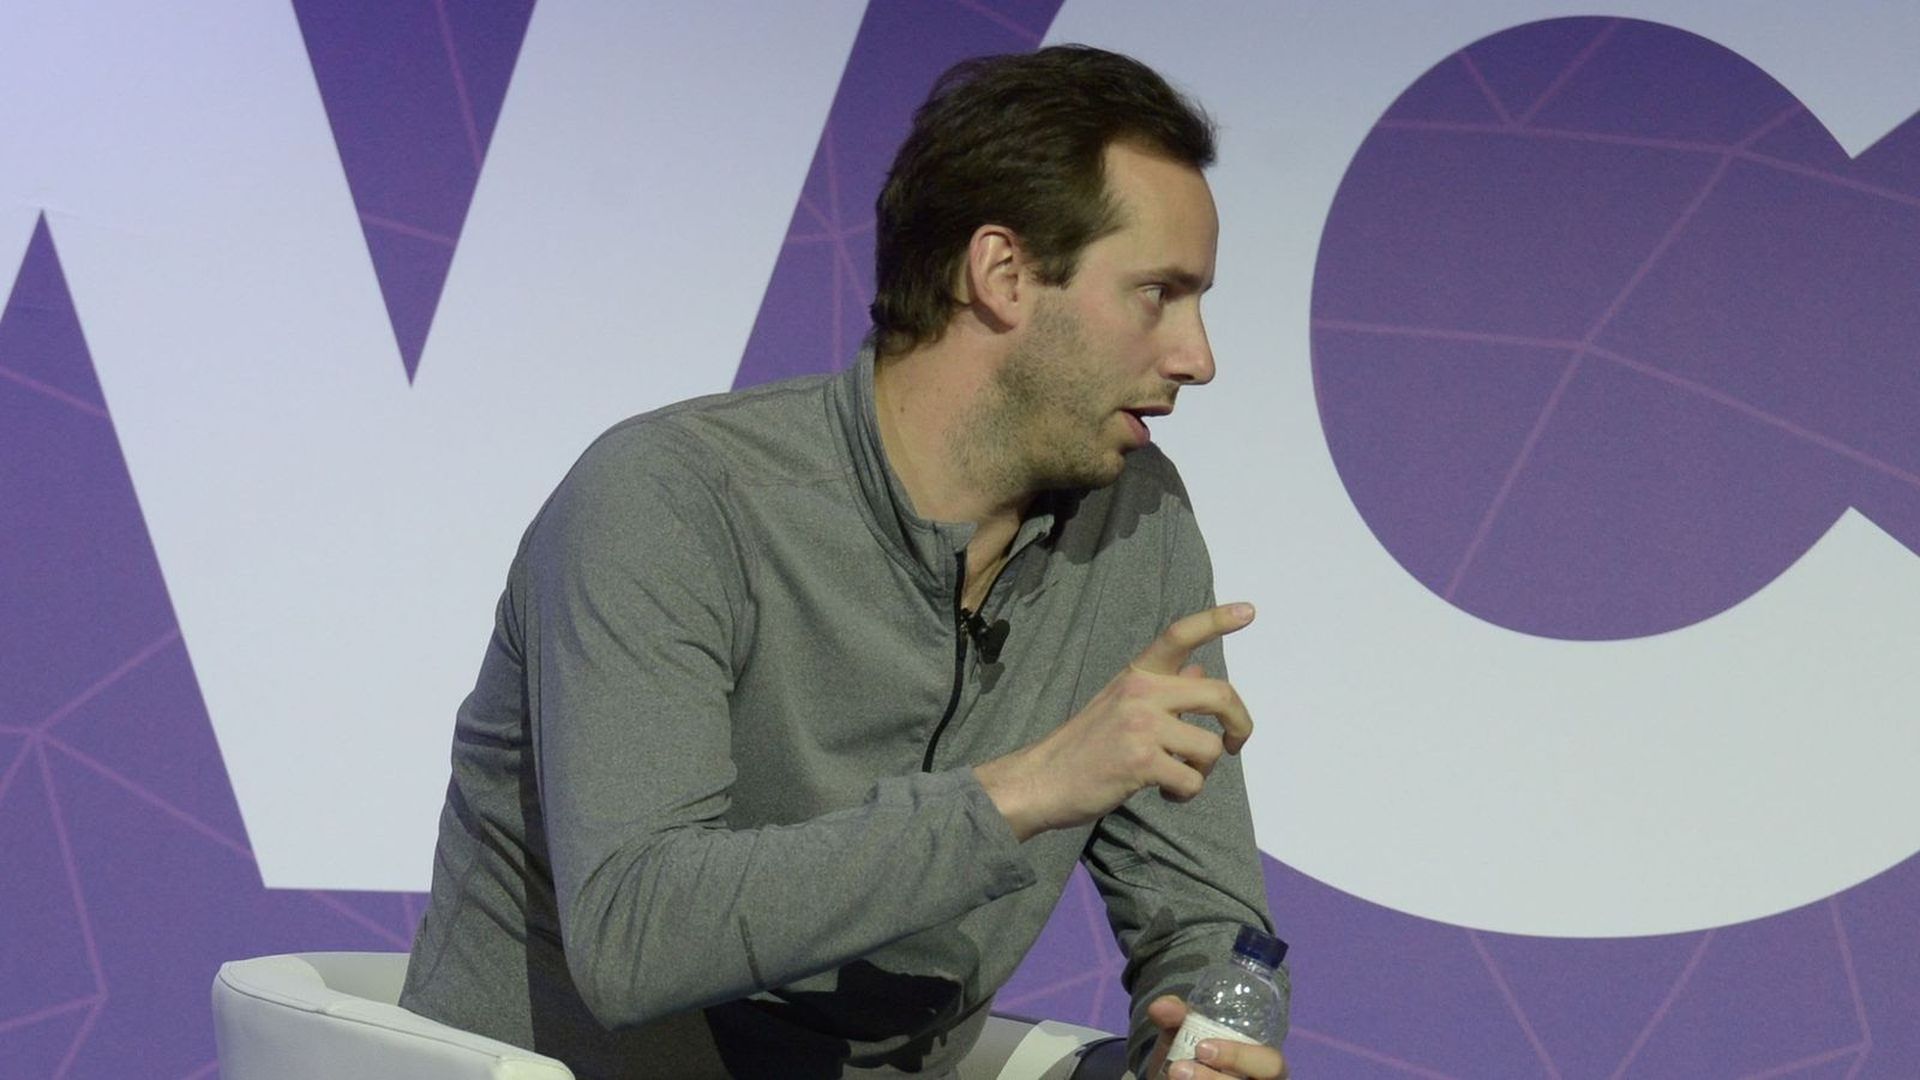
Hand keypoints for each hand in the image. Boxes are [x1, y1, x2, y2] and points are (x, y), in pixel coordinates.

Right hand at [974, 603, 1254, 840]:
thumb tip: (1200, 672)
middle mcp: (1141, 691)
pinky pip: (1192, 780)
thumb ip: (1163, 690)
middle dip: (1241, 723)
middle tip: (1234, 744)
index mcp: (1137, 674)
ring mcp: (1140, 725)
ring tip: (1176, 777)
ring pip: (1209, 747)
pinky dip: (1185, 794)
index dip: (1217, 620)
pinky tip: (1164, 793)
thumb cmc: (1084, 746)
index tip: (1249, 611)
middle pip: (1220, 693)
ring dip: (1202, 770)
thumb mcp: (1121, 705)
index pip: (1180, 635)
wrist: (1041, 779)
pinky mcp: (1140, 761)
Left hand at [1143, 995, 1288, 1079]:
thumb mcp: (1187, 1035)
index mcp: (1263, 1065)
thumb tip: (1161, 1006)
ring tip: (1171, 1076)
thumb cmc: (1192, 1056)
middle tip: (1178, 1069)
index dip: (1241, 1057)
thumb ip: (1178, 1017)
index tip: (1201, 1048)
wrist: (1175, 1078)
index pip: (1271, 1063)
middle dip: (1213, 1079)